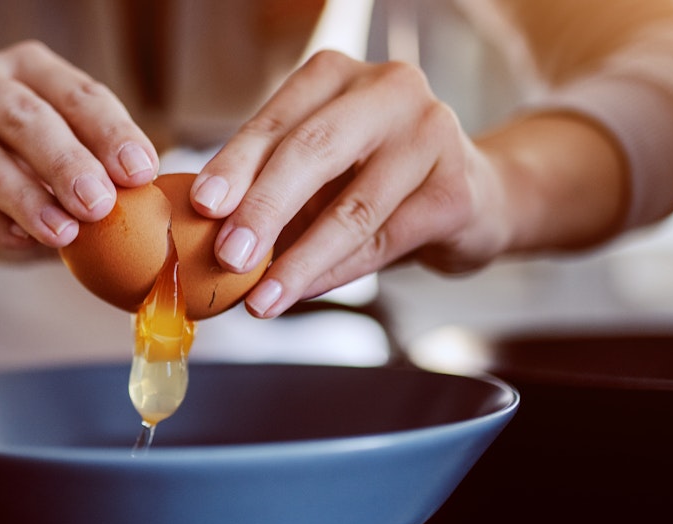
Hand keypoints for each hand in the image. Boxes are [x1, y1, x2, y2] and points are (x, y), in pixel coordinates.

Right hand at [0, 41, 159, 268]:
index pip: (76, 93)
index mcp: (25, 68)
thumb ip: (93, 182)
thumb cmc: (3, 183)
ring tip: (62, 233)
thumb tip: (150, 209)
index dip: (111, 132)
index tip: (141, 172)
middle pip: (25, 116)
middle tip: (101, 203)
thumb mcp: (53, 174)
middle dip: (67, 162)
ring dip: (25, 197)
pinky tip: (18, 242)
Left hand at [190, 50, 623, 317]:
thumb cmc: (370, 177)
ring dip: (299, 260)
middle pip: (314, 152)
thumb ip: (267, 185)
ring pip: (352, 208)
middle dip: (264, 209)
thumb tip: (202, 234)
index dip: (235, 164)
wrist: (470, 194)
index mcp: (336, 74)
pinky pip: (384, 241)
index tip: (202, 206)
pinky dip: (336, 273)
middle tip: (227, 256)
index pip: (276, 121)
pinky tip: (303, 292)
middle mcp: (389, 90)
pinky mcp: (456, 190)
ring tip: (261, 300)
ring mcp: (431, 135)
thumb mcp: (316, 167)